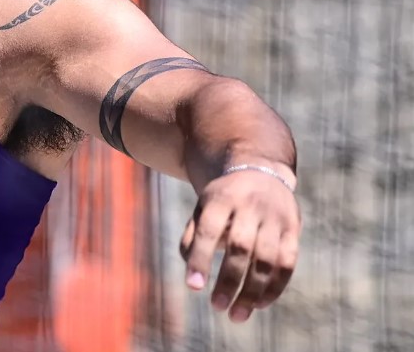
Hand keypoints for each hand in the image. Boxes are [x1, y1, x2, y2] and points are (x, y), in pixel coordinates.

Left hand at [179, 165, 300, 321]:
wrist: (261, 171)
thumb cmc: (222, 200)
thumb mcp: (202, 208)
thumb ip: (192, 238)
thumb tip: (193, 277)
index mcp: (221, 198)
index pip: (209, 230)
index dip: (200, 259)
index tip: (193, 287)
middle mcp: (250, 206)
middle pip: (241, 247)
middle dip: (229, 281)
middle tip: (217, 307)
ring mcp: (275, 217)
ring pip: (267, 259)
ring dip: (253, 291)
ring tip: (237, 315)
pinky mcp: (293, 229)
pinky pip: (287, 263)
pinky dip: (275, 287)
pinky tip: (259, 304)